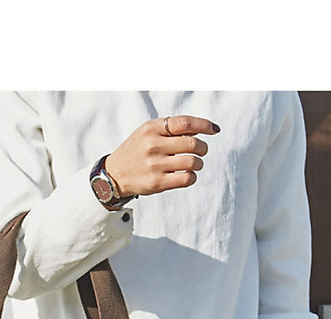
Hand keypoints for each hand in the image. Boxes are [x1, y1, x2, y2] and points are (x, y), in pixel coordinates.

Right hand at [104, 116, 220, 197]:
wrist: (114, 174)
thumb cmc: (136, 151)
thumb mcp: (147, 132)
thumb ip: (170, 129)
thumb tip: (201, 129)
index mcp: (151, 128)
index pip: (185, 123)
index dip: (204, 125)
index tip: (215, 130)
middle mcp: (152, 145)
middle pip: (192, 143)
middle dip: (203, 148)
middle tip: (201, 151)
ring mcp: (154, 165)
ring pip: (192, 162)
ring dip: (199, 163)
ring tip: (195, 164)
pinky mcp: (157, 183)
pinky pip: (186, 178)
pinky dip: (192, 177)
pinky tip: (188, 175)